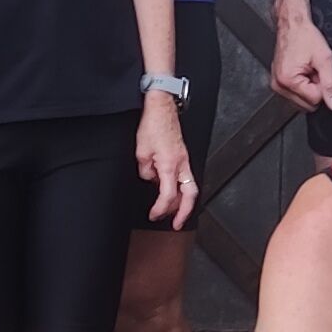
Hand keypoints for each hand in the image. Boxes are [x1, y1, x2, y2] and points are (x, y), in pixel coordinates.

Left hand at [136, 95, 197, 228]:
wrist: (162, 107)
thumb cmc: (153, 124)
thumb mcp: (141, 152)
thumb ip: (146, 170)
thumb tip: (150, 178)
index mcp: (170, 165)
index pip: (168, 195)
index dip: (161, 208)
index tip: (154, 214)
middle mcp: (181, 164)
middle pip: (190, 195)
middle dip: (184, 212)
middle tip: (177, 224)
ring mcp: (184, 160)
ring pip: (190, 187)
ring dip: (183, 202)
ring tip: (174, 212)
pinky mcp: (183, 156)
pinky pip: (185, 177)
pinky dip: (180, 189)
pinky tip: (171, 191)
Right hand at [269, 8, 331, 112]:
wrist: (293, 24)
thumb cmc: (304, 36)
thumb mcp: (325, 59)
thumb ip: (331, 84)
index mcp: (288, 80)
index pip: (315, 100)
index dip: (323, 86)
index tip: (319, 71)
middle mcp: (279, 85)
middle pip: (308, 104)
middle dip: (316, 88)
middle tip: (314, 70)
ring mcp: (277, 85)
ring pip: (302, 101)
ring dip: (309, 87)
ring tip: (308, 69)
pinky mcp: (278, 82)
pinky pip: (296, 94)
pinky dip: (302, 85)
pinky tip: (303, 71)